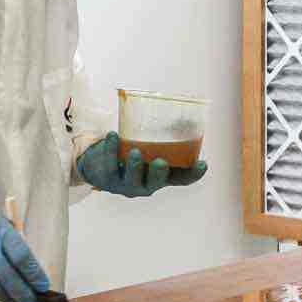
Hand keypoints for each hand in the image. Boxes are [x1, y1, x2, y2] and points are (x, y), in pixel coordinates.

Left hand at [77, 131, 207, 198]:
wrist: (99, 166)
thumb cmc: (132, 153)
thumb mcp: (149, 147)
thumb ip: (165, 136)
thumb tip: (185, 117)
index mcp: (160, 177)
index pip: (180, 179)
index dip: (193, 174)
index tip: (202, 163)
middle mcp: (145, 184)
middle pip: (154, 183)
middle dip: (158, 174)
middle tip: (161, 162)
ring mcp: (125, 184)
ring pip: (130, 179)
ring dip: (134, 166)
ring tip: (135, 151)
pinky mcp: (106, 177)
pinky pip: (109, 164)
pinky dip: (110, 149)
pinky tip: (113, 135)